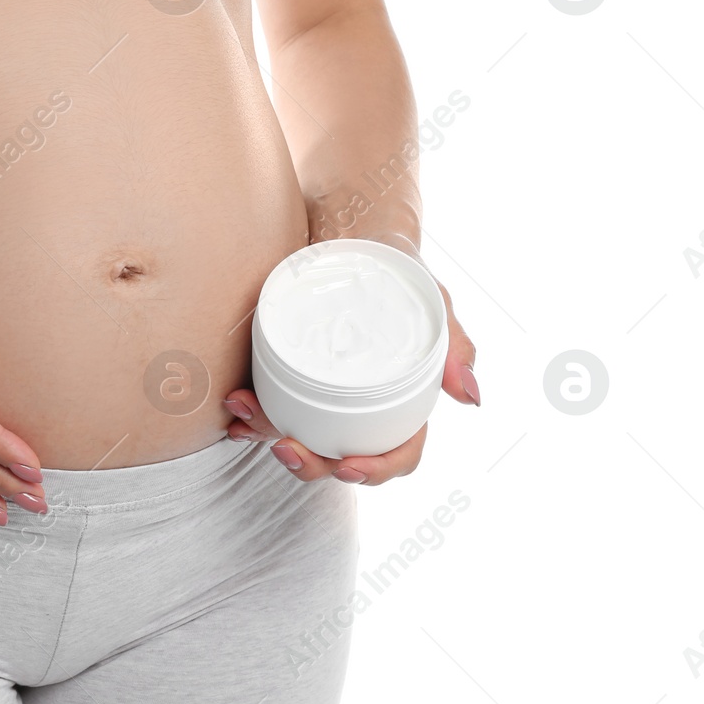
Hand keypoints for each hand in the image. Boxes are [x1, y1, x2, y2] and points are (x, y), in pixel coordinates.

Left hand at [224, 258, 478, 486]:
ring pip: (300, 433)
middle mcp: (362, 407)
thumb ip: (454, 347)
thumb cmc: (404, 274)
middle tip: (286, 448)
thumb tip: (470, 397)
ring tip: (244, 415)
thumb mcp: (434, 304)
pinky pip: (272, 402)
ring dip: (268, 432)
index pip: (397, 452)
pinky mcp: (291, 371)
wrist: (360, 233)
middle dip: (309, 463)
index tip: (347, 467)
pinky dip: (251, 409)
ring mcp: (323, 393)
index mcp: (403, 405)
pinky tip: (234, 406)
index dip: (375, 470)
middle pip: (339, 457)